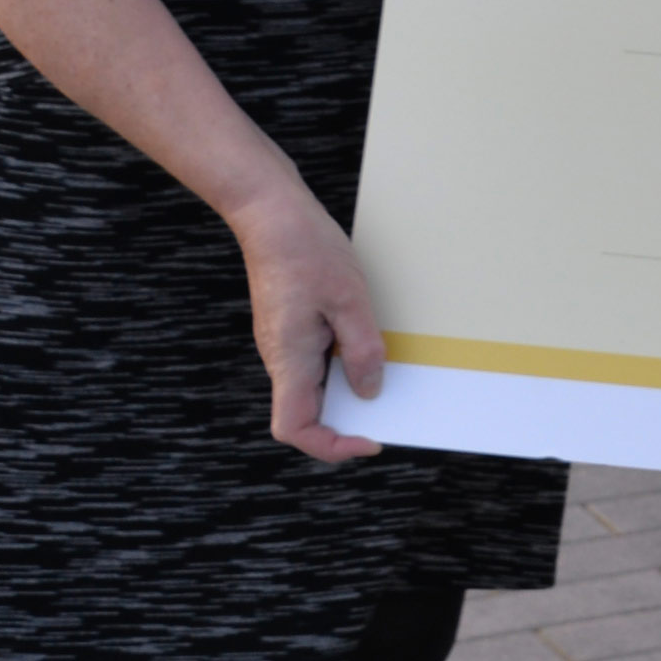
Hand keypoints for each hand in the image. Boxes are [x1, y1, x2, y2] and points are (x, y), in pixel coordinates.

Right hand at [229, 190, 392, 458]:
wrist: (270, 214)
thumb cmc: (306, 250)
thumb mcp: (349, 300)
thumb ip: (360, 350)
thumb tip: (368, 392)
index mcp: (289, 358)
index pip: (295, 429)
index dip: (331, 446)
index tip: (370, 438)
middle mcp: (280, 358)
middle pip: (306, 414)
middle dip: (347, 422)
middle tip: (390, 410)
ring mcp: (283, 344)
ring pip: (312, 389)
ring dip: (347, 393)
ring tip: (386, 379)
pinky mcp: (290, 329)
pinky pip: (314, 364)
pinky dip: (341, 368)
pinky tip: (366, 349)